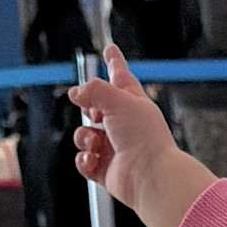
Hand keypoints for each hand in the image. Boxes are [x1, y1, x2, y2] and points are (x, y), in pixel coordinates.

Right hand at [68, 44, 206, 226]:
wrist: (150, 177)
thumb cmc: (144, 138)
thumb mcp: (118, 99)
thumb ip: (93, 89)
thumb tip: (76, 93)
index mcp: (133, 103)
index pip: (120, 75)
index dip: (113, 61)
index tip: (110, 49)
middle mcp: (124, 124)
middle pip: (96, 107)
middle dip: (89, 108)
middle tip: (94, 112)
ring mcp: (115, 147)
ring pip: (85, 135)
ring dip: (84, 137)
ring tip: (96, 142)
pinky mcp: (107, 169)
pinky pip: (85, 161)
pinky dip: (85, 160)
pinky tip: (93, 159)